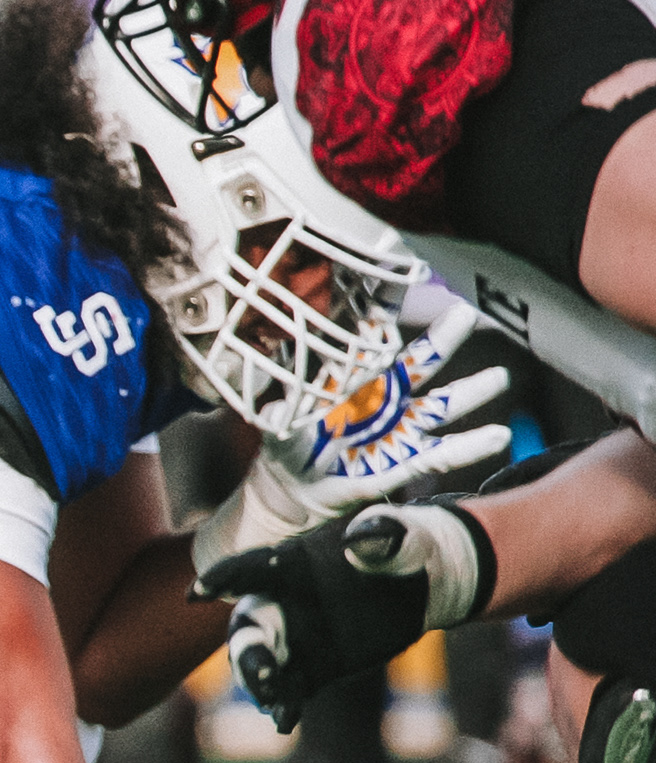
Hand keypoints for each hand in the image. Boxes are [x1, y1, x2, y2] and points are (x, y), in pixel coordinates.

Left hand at [191, 304, 511, 573]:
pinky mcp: (408, 460)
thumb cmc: (290, 441)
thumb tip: (264, 375)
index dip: (390, 308)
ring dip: (471, 392)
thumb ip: (277, 395)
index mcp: (357, 377)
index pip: (377, 336)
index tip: (407, 278)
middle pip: (422, 362)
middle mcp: (389, 396)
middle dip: (444, 339)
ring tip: (498, 377)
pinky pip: (443, 453)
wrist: (295, 484)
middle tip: (465, 315)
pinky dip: (469, 446)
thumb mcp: (277, 415)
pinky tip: (497, 435)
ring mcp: (403, 427)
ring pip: (443, 404)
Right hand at [197, 502, 490, 732]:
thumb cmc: (398, 546)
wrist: (417, 583)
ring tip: (270, 697)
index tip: (196, 594)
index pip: (251, 569)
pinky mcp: (313, 668)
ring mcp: (295, 638)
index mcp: (291, 564)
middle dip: (246, 649)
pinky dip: (285, 707)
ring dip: (258, 680)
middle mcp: (282, 603)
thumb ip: (378, 535)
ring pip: (261, 662)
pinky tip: (284, 722)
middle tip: (259, 669)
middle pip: (248, 626)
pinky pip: (291, 690)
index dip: (223, 580)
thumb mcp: (395, 535)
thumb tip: (360, 539)